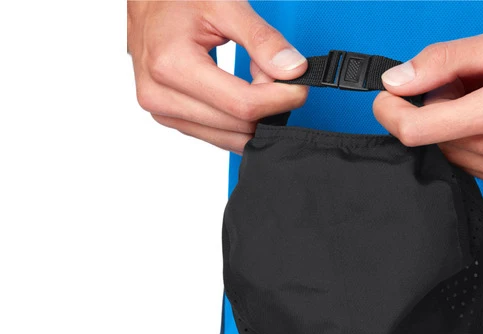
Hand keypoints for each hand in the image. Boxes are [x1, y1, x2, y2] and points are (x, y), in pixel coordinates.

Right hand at [127, 1, 308, 153]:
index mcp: (171, 65)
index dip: (280, 99)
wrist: (148, 2)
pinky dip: (238, 119)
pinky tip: (239, 90)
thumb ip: (263, 39)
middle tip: (275, 72)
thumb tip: (293, 71)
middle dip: (268, 104)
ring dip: (253, 114)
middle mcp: (160, 95)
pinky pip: (217, 135)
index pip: (242, 105)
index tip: (300, 85)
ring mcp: (162, 111)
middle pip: (239, 125)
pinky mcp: (169, 118)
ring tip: (254, 76)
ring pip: (230, 137)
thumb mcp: (226, 5)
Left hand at [374, 28, 482, 196]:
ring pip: (453, 155)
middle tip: (470, 84)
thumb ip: (444, 61)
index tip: (386, 98)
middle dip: (439, 109)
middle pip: (435, 140)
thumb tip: (397, 81)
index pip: (420, 129)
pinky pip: (474, 167)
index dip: (391, 112)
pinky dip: (476, 143)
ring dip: (458, 128)